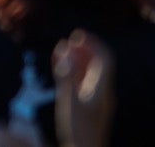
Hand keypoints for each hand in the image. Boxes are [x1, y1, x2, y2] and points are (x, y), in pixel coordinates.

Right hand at [54, 30, 112, 146]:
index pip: (104, 59)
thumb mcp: (70, 100)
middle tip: (69, 39)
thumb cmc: (78, 128)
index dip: (92, 44)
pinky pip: (80, 81)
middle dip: (85, 49)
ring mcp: (93, 97)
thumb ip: (67, 75)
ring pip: (88, 72)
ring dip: (77, 58)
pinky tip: (58, 65)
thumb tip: (64, 51)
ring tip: (61, 48)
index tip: (76, 35)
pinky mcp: (84, 103)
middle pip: (98, 64)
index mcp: (102, 88)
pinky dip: (71, 70)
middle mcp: (101, 90)